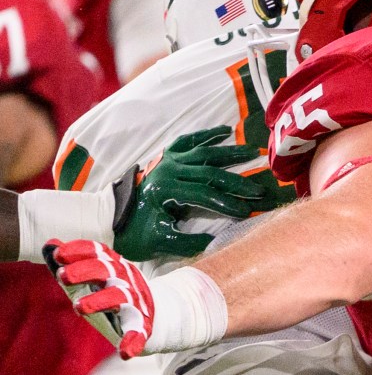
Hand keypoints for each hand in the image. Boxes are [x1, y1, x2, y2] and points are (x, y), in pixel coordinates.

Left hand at [48, 240, 226, 357]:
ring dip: (99, 301)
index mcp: (114, 266)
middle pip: (106, 270)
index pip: (98, 252)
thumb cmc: (118, 294)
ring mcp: (136, 302)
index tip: (59, 255)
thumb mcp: (97, 275)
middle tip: (63, 276)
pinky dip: (133, 341)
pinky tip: (125, 352)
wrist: (162, 315)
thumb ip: (73, 262)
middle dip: (84, 271)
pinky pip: (139, 332)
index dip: (79, 251)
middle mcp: (126, 280)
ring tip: (78, 307)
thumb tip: (50, 246)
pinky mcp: (143, 325)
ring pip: (119, 297)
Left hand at [115, 127, 293, 261]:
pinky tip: (225, 131)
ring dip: (230, 153)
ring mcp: (166, 161)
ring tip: (253, 153)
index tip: (249, 211)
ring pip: (204, 153)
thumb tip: (219, 241)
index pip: (206, 195)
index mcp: (166, 191)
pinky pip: (189, 141)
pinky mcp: (165, 157)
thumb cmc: (134, 234)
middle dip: (238, 183)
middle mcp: (168, 171)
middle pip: (211, 173)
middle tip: (260, 190)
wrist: (107, 218)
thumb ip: (191, 242)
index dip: (229, 204)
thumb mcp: (162, 243)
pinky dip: (207, 135)